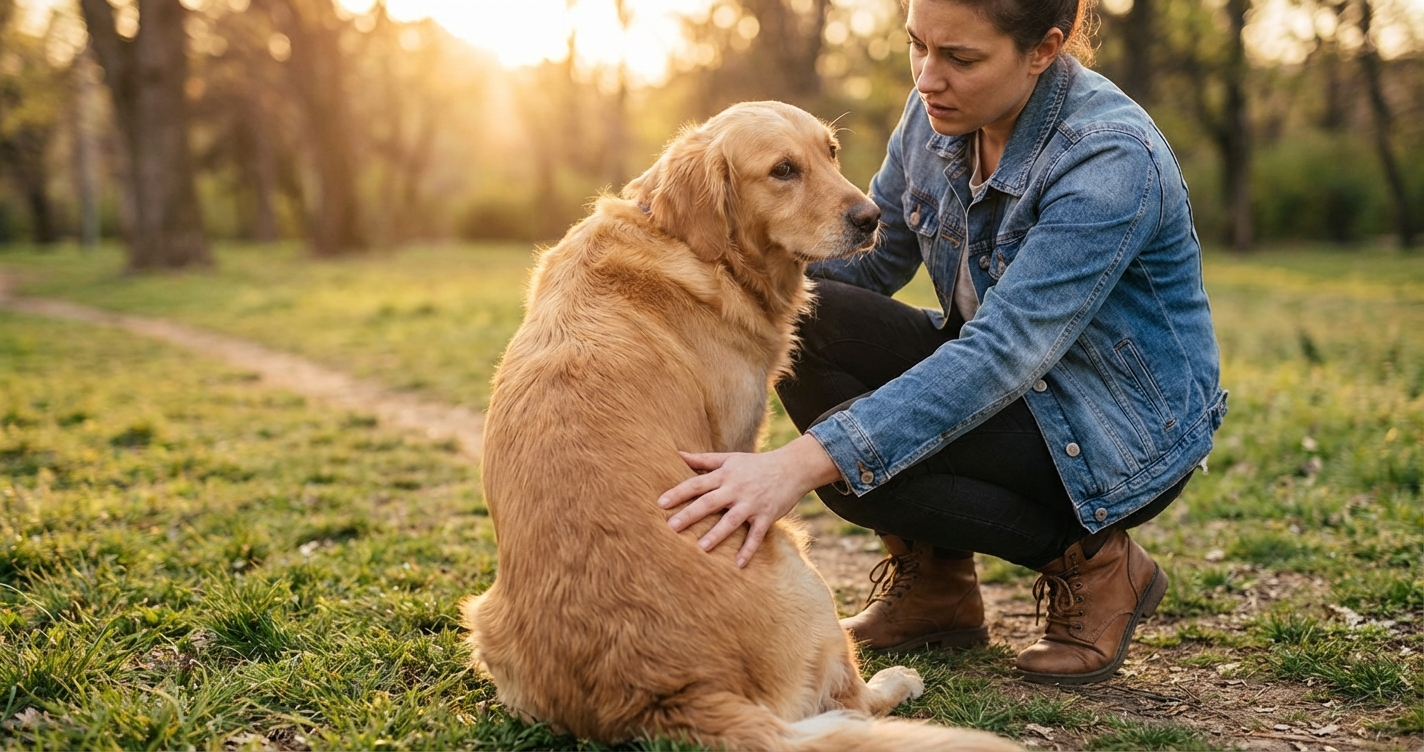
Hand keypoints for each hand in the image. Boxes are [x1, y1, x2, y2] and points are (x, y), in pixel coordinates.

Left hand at [658, 434, 841, 566]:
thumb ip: (703, 459)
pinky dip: (749, 549)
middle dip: (690, 515)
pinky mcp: (767, 515)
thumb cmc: (756, 464)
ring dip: (717, 533)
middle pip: (709, 502)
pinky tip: (739, 564)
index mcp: (724, 475)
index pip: (696, 484)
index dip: (678, 493)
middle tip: (671, 527)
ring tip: (702, 547)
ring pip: (732, 520)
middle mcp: (736, 489)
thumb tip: (677, 454)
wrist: (792, 467)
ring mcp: (752, 503)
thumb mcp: (730, 459)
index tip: (661, 503)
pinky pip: (756, 535)